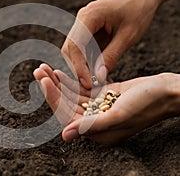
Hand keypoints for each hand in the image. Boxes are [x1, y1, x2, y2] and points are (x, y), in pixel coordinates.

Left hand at [33, 64, 179, 144]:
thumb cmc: (148, 103)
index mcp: (97, 131)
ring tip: (43, 68)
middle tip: (37, 70)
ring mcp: (98, 109)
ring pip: (71, 96)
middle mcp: (95, 122)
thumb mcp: (120, 114)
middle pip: (66, 105)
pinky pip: (81, 90)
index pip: (67, 115)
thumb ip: (92, 126)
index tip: (43, 80)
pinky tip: (58, 72)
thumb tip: (64, 135)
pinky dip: (69, 81)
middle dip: (51, 88)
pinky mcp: (103, 97)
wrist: (167, 91)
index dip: (53, 98)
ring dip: (57, 83)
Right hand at [62, 0, 179, 88]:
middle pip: (70, 49)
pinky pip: (84, 49)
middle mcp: (81, 19)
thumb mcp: (128, 35)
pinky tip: (99, 73)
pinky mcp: (88, 30)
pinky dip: (89, 62)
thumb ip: (111, 56)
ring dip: (83, 67)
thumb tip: (98, 77)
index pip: (75, 45)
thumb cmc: (139, 9)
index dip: (78, 67)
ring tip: (95, 82)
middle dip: (77, 69)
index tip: (87, 83)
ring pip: (75, 51)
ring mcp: (83, 24)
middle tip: (89, 86)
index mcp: (89, 16)